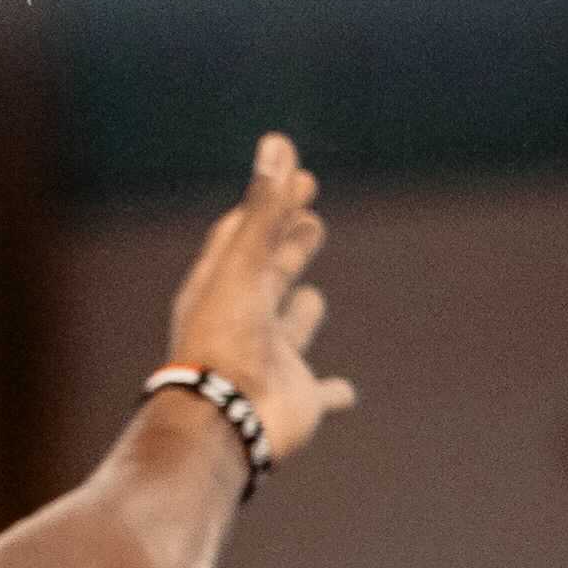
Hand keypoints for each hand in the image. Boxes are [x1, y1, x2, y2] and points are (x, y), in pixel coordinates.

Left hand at [159, 135, 355, 474]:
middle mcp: (244, 322)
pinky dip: (333, 393)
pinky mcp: (295, 402)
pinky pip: (319, 395)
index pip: (244, 234)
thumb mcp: (246, 265)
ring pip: (289, 332)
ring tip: (312, 298)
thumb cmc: (226, 340)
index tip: (298, 175)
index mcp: (221, 288)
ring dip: (301, 315)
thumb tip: (276, 143)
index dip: (269, 204)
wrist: (222, 424)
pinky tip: (346, 393)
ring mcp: (270, 362)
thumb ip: (265, 208)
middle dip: (288, 244)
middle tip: (311, 217)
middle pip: (269, 275)